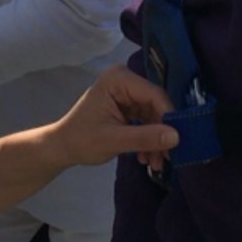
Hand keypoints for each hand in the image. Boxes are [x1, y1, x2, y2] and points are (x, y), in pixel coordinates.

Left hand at [47, 66, 177, 171]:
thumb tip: (176, 137)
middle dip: (162, 132)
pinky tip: (147, 157)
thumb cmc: (82, 140)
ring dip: (156, 140)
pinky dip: (149, 139)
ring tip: (156, 163)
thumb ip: (144, 137)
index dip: (168, 117)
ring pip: (154, 115)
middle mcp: (125, 80)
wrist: (63, 148)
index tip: (178, 141)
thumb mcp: (113, 140)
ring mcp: (127, 93)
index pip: (153, 94)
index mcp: (118, 79)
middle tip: (168, 158)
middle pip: (156, 105)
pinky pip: (147, 120)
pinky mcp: (128, 105)